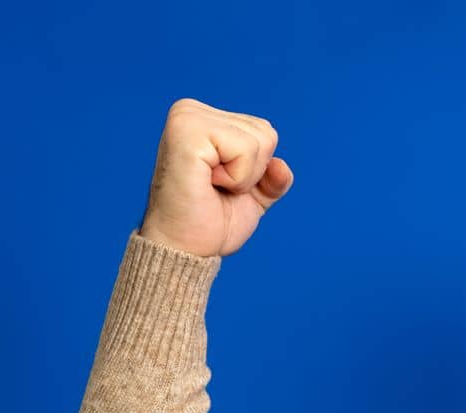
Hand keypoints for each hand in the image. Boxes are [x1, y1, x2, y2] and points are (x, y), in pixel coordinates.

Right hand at [137, 98, 293, 257]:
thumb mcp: (252, 196)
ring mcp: (187, 117)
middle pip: (266, 133)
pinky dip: (237, 178)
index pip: (264, 132)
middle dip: (252, 172)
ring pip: (259, 140)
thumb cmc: (209, 223)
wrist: (184, 248)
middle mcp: (191, 111)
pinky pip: (246, 149)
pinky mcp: (187, 131)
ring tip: (210, 186)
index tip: (222, 185)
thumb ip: (272, 178)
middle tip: (216, 188)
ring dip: (243, 177)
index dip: (256, 170)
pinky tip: (207, 183)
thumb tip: (281, 166)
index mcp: (203, 119)